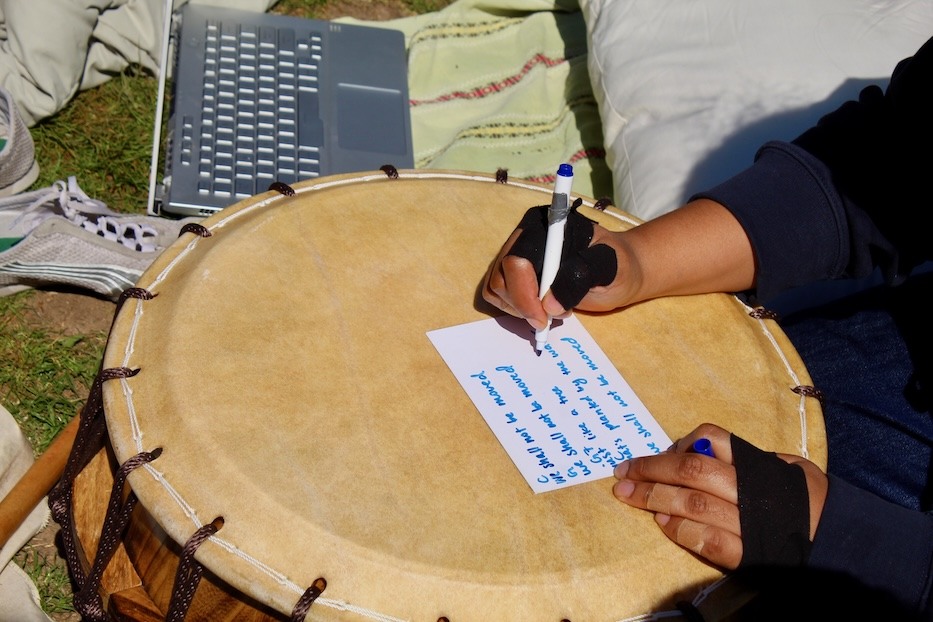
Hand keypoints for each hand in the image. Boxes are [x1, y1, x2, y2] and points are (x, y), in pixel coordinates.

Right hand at [482, 198, 757, 331]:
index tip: (550, 315)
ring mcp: (522, 254)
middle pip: (500, 273)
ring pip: (496, 286)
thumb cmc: (629, 267)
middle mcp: (529, 235)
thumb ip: (592, 282)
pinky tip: (540, 317)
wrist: (634, 267)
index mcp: (550, 226)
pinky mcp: (522, 274)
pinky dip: (514, 309)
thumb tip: (559, 300)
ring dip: (516, 308)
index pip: (518, 259)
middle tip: (549, 323)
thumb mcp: (620, 273)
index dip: (529, 291)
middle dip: (520, 303)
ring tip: (547, 319)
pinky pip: (500, 295)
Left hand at [612, 423, 827, 569]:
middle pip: (691, 470)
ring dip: (655, 498)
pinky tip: (663, 524)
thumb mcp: (792, 468)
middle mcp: (752, 490)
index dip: (680, 443)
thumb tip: (708, 448)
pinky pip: (706, 540)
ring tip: (630, 496)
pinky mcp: (748, 555)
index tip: (660, 451)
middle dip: (651, 469)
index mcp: (760, 464)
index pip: (712, 439)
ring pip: (692, 504)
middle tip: (622, 473)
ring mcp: (749, 523)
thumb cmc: (813, 502)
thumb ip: (755, 458)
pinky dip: (680, 531)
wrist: (844, 546)